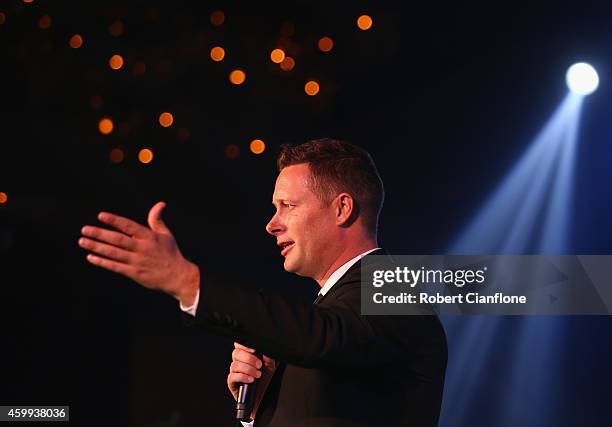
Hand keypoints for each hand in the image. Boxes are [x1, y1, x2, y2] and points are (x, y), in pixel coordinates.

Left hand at [78, 201, 199, 305]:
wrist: (177, 276)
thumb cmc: (170, 253)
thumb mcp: (166, 234)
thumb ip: (157, 219)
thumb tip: (160, 204)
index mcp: (149, 237)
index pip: (129, 226)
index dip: (114, 220)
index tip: (101, 216)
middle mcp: (142, 248)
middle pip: (118, 240)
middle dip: (100, 234)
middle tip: (84, 229)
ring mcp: (137, 261)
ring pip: (113, 253)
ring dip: (97, 247)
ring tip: (82, 241)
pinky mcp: (134, 273)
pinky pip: (115, 267)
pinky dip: (102, 262)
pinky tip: (91, 257)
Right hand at [227, 342, 276, 417]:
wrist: (264, 398)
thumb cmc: (265, 381)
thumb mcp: (270, 367)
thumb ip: (268, 358)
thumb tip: (266, 352)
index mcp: (246, 356)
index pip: (240, 345)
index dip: (244, 345)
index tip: (253, 349)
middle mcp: (239, 363)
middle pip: (236, 353)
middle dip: (249, 358)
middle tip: (259, 365)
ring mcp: (234, 373)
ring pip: (235, 365)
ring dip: (248, 369)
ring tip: (258, 374)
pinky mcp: (232, 383)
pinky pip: (232, 377)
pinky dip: (242, 377)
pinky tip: (251, 380)